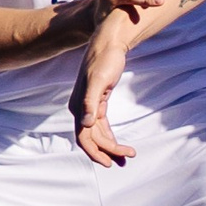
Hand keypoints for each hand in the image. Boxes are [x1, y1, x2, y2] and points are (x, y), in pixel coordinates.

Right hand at [71, 13, 137, 166]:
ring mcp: (89, 106)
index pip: (84, 137)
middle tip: (126, 160)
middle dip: (107, 152)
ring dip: (110, 147)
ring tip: (127, 156)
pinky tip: (119, 144)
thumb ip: (91, 102)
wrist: (108, 44)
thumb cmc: (105, 59)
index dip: (97, 152)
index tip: (111, 162)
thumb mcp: (99, 80)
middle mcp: (80, 109)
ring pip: (97, 134)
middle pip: (91, 139)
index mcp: (78, 106)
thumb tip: (84, 124)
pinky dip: (109, 136)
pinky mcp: (98, 102)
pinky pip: (101, 126)